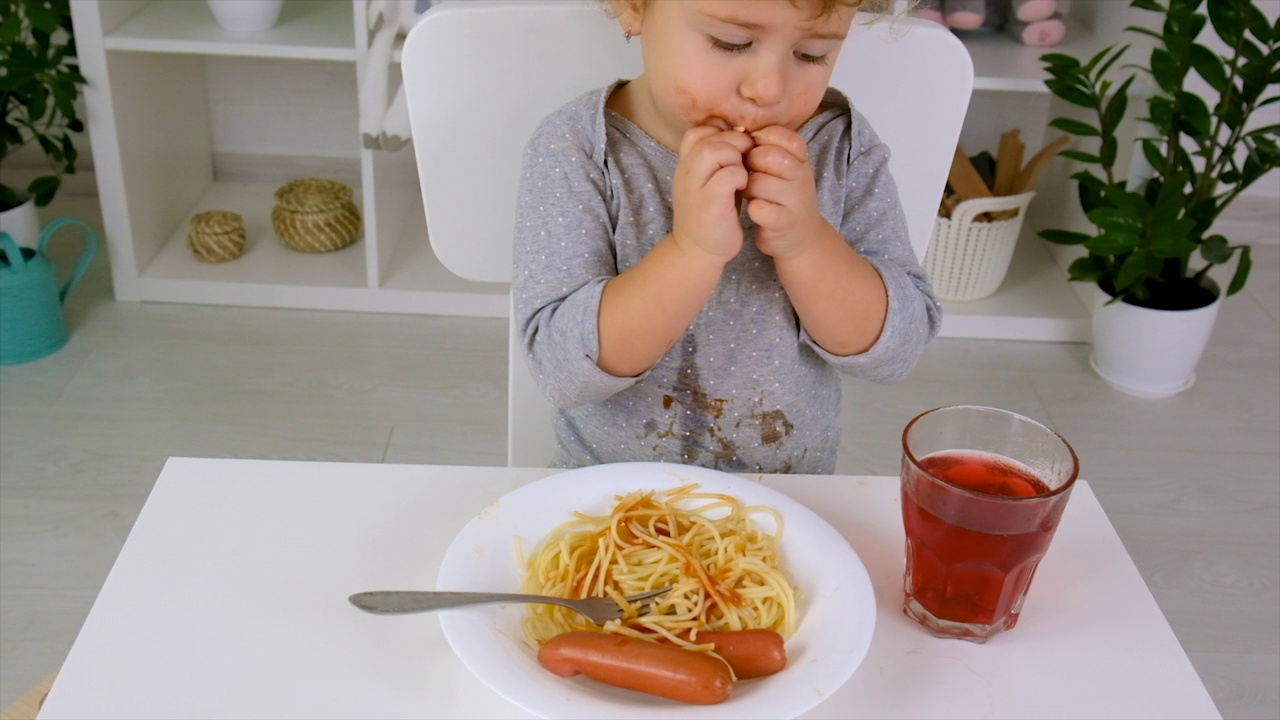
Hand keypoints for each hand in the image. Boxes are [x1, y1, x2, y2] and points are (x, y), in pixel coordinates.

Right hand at [670, 126, 755, 261]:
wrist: (698, 252)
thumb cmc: (711, 215)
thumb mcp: (710, 182)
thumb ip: (718, 160)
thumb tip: (740, 135)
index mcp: (685, 165)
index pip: (696, 131)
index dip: (719, 133)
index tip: (735, 147)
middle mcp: (685, 173)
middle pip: (706, 137)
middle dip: (733, 141)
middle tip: (746, 157)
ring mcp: (695, 187)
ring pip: (714, 151)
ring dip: (735, 157)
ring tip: (743, 171)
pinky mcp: (710, 203)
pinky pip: (727, 175)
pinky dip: (740, 176)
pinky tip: (743, 187)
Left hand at [743, 126, 825, 258]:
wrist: (800, 237)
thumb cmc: (783, 196)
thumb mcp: (784, 168)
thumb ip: (769, 148)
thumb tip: (740, 129)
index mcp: (800, 159)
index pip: (782, 135)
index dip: (761, 140)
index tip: (753, 151)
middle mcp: (802, 176)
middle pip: (767, 156)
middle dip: (749, 164)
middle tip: (747, 174)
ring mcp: (795, 200)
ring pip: (758, 182)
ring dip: (747, 189)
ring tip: (749, 194)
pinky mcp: (784, 222)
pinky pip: (759, 208)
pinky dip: (752, 209)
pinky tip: (754, 211)